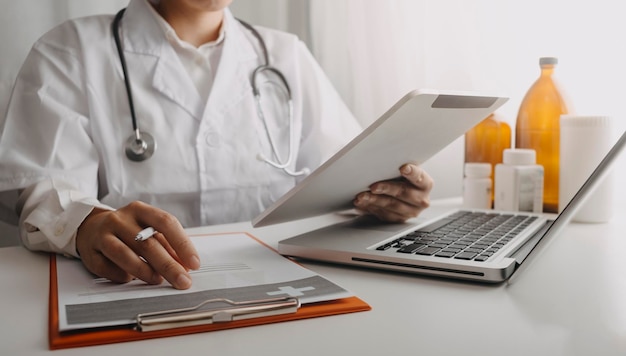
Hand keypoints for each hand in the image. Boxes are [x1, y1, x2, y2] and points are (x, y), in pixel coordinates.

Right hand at [76, 201, 199, 289]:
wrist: (90, 228)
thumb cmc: (127, 230)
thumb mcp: (148, 229)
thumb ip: (167, 245)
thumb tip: (186, 265)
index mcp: (139, 210)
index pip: (166, 223)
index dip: (182, 244)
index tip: (194, 263)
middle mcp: (120, 220)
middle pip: (148, 244)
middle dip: (169, 266)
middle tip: (183, 281)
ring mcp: (102, 235)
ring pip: (125, 256)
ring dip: (146, 272)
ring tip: (158, 280)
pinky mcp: (90, 253)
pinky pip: (108, 269)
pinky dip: (123, 276)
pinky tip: (131, 279)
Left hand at [353, 164, 432, 222]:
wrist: (401, 191)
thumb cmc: (401, 178)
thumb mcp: (403, 170)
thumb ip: (398, 166)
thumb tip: (384, 159)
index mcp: (425, 184)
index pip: (419, 177)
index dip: (412, 173)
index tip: (403, 168)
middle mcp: (421, 199)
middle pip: (403, 193)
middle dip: (386, 189)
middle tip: (373, 186)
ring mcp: (410, 211)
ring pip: (391, 206)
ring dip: (374, 200)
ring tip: (362, 196)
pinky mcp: (399, 219)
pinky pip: (384, 214)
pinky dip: (371, 208)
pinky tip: (363, 203)